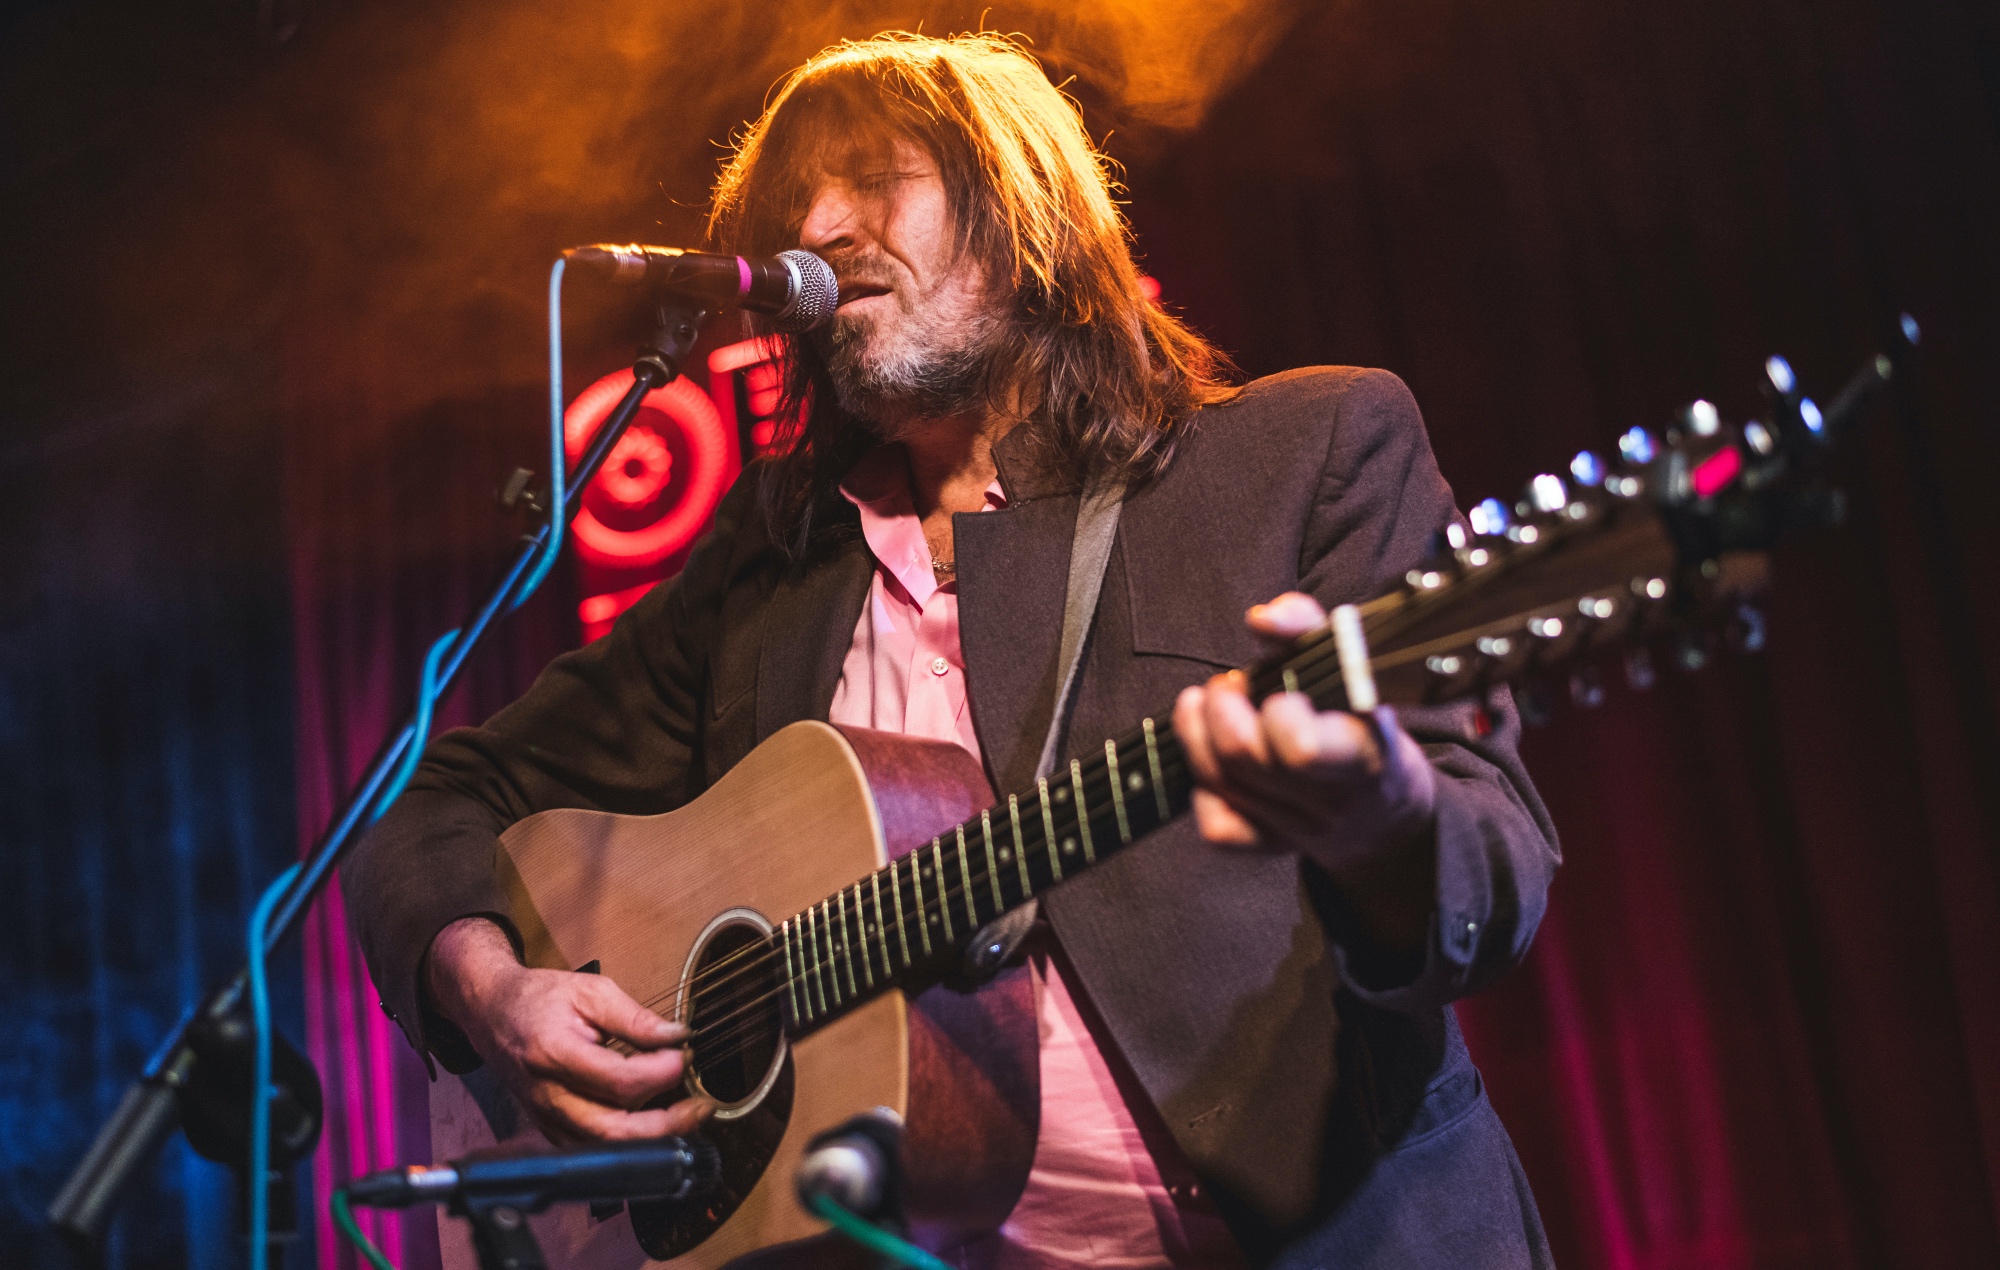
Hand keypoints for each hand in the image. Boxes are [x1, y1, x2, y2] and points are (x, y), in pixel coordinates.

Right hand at [425, 917, 710, 1144]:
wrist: (493, 1013)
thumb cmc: (540, 998)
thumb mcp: (590, 991)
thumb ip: (634, 1017)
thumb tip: (676, 1037)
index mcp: (554, 1053)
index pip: (617, 1081)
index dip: (658, 1074)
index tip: (683, 1056)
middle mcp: (547, 1094)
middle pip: (612, 1131)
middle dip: (665, 1125)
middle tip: (700, 1106)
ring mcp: (546, 1117)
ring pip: (604, 1148)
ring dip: (652, 1138)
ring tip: (686, 1115)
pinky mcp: (549, 1129)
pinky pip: (593, 1149)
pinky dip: (628, 1143)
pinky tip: (655, 1123)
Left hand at [1173, 591, 1436, 877]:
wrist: (1385, 809)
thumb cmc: (1359, 719)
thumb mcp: (1349, 664)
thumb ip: (1306, 626)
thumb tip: (1260, 619)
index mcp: (1360, 752)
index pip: (1301, 749)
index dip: (1276, 712)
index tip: (1280, 691)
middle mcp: (1329, 799)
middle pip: (1243, 757)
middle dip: (1221, 707)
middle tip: (1230, 686)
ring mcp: (1297, 830)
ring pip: (1220, 784)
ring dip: (1197, 733)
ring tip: (1210, 707)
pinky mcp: (1270, 848)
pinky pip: (1217, 829)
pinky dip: (1203, 789)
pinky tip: (1214, 761)